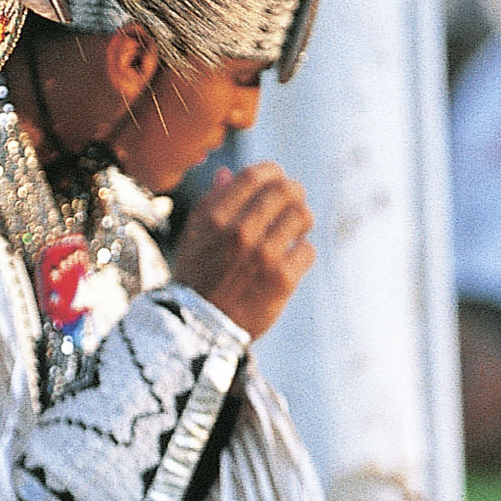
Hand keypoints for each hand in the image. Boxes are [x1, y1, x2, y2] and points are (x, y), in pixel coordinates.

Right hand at [170, 162, 315, 337]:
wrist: (200, 328)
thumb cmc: (197, 277)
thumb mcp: (193, 236)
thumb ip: (211, 202)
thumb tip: (227, 173)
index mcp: (216, 217)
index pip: (257, 175)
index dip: (273, 173)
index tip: (275, 181)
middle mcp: (240, 232)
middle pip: (286, 191)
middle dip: (293, 194)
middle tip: (292, 205)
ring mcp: (263, 255)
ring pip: (303, 216)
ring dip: (301, 222)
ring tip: (294, 232)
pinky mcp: (282, 279)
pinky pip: (307, 250)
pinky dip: (301, 253)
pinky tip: (290, 260)